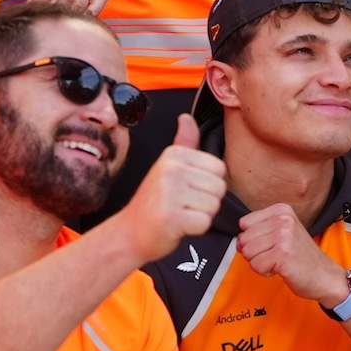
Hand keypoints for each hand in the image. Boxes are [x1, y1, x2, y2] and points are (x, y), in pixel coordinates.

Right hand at [115, 115, 225, 262]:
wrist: (131, 231)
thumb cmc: (156, 200)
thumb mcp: (168, 166)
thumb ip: (184, 143)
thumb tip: (187, 118)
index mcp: (174, 155)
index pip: (219, 169)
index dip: (208, 184)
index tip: (188, 189)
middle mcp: (170, 169)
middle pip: (219, 188)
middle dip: (207, 201)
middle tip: (183, 204)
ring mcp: (169, 193)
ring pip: (214, 206)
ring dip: (201, 215)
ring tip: (180, 213)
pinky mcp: (171, 217)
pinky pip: (204, 223)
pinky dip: (195, 229)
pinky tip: (178, 225)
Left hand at [237, 202, 349, 303]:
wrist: (325, 276)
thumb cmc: (301, 257)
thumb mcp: (283, 233)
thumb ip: (259, 230)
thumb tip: (238, 242)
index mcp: (282, 210)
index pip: (244, 223)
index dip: (253, 238)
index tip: (272, 244)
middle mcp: (283, 219)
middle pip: (244, 238)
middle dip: (256, 252)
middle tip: (277, 255)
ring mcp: (283, 236)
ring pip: (247, 252)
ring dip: (260, 262)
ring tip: (280, 261)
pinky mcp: (283, 254)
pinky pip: (255, 265)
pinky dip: (265, 271)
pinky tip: (282, 268)